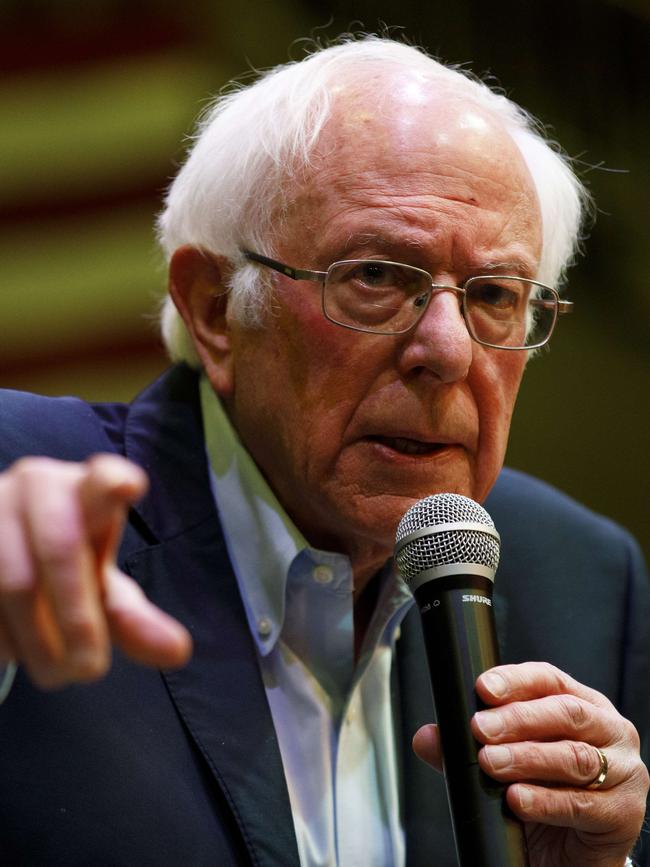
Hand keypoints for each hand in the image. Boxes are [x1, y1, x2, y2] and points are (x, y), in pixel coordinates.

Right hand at [0, 454, 191, 689]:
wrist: (0, 549)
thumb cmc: (66, 566)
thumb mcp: (102, 590)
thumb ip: (134, 620)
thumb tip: (178, 653)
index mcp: (86, 489)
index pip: (103, 480)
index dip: (113, 482)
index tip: (128, 484)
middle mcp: (38, 484)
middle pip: (59, 548)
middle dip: (77, 618)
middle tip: (91, 670)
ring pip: (13, 581)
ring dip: (36, 641)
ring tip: (55, 673)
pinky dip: (1, 639)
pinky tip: (13, 650)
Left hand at [413, 662, 648, 865]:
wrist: (572, 859)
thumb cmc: (545, 798)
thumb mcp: (505, 768)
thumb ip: (466, 750)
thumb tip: (426, 737)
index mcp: (583, 705)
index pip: (549, 679)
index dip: (516, 680)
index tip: (483, 688)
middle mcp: (609, 730)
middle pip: (565, 712)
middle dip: (517, 719)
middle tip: (480, 729)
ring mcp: (623, 771)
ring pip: (574, 756)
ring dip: (527, 758)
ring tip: (491, 764)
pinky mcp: (623, 814)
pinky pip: (581, 804)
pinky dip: (544, 801)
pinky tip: (517, 799)